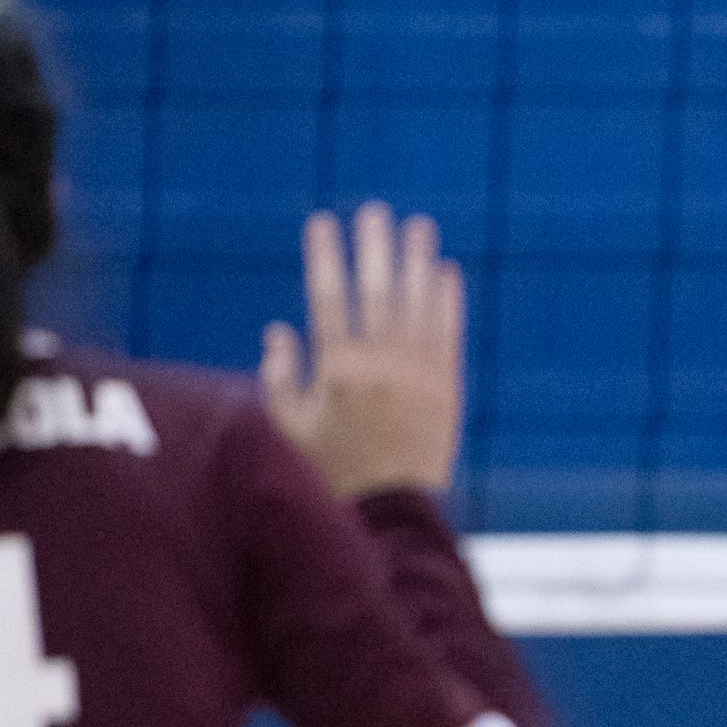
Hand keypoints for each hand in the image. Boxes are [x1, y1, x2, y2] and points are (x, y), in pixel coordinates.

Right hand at [262, 202, 464, 499]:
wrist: (390, 514)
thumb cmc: (331, 475)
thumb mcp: (289, 429)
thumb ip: (280, 377)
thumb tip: (277, 330)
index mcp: (336, 369)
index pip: (328, 299)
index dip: (326, 258)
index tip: (322, 222)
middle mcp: (379, 365)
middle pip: (376, 292)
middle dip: (375, 248)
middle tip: (376, 212)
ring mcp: (417, 375)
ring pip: (417, 306)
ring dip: (417, 263)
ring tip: (419, 227)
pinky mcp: (446, 390)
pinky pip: (449, 335)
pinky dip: (448, 302)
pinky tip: (447, 273)